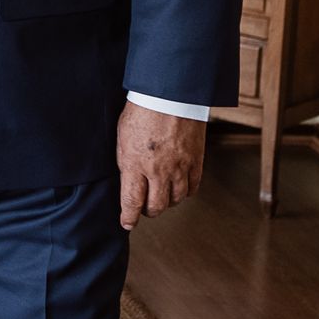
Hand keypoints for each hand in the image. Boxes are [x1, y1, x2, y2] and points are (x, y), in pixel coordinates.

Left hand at [116, 103, 206, 229]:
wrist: (170, 95)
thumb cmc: (141, 112)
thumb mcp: (122, 138)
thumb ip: (126, 162)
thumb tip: (127, 180)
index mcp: (134, 163)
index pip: (131, 201)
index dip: (129, 217)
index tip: (126, 223)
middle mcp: (157, 170)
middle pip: (156, 206)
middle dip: (148, 212)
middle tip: (143, 209)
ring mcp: (179, 168)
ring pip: (175, 200)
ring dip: (167, 202)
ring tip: (161, 197)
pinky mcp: (196, 162)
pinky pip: (192, 188)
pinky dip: (185, 193)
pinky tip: (178, 189)